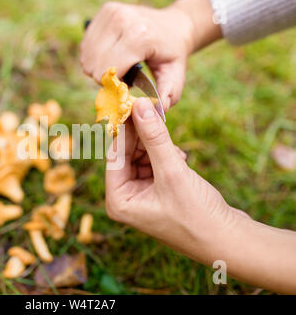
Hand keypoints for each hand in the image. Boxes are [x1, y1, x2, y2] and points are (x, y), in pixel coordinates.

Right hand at [80, 2, 193, 110]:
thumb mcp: (175, 75)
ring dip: (98, 67)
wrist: (173, 24)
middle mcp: (123, 20)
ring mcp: (112, 13)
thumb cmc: (172, 53)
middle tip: (123, 76)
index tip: (128, 86)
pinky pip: (86, 45)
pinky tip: (111, 53)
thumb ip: (167, 95)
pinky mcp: (104, 11)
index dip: (114, 86)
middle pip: (94, 66)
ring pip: (87, 57)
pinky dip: (95, 55)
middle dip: (105, 78)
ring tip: (118, 65)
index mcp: (140, 36)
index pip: (108, 72)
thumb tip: (157, 110)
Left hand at [105, 97, 248, 259]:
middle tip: (155, 110)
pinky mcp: (157, 191)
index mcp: (118, 200)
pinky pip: (154, 163)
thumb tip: (140, 106)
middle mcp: (125, 198)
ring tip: (176, 151)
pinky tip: (181, 159)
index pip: (115, 155)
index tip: (134, 101)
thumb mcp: (173, 172)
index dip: (126, 128)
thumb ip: (155, 138)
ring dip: (158, 147)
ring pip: (142, 156)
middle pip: (127, 154)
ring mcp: (141, 195)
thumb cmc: (197, 215)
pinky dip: (166, 156)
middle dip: (143, 136)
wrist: (227, 240)